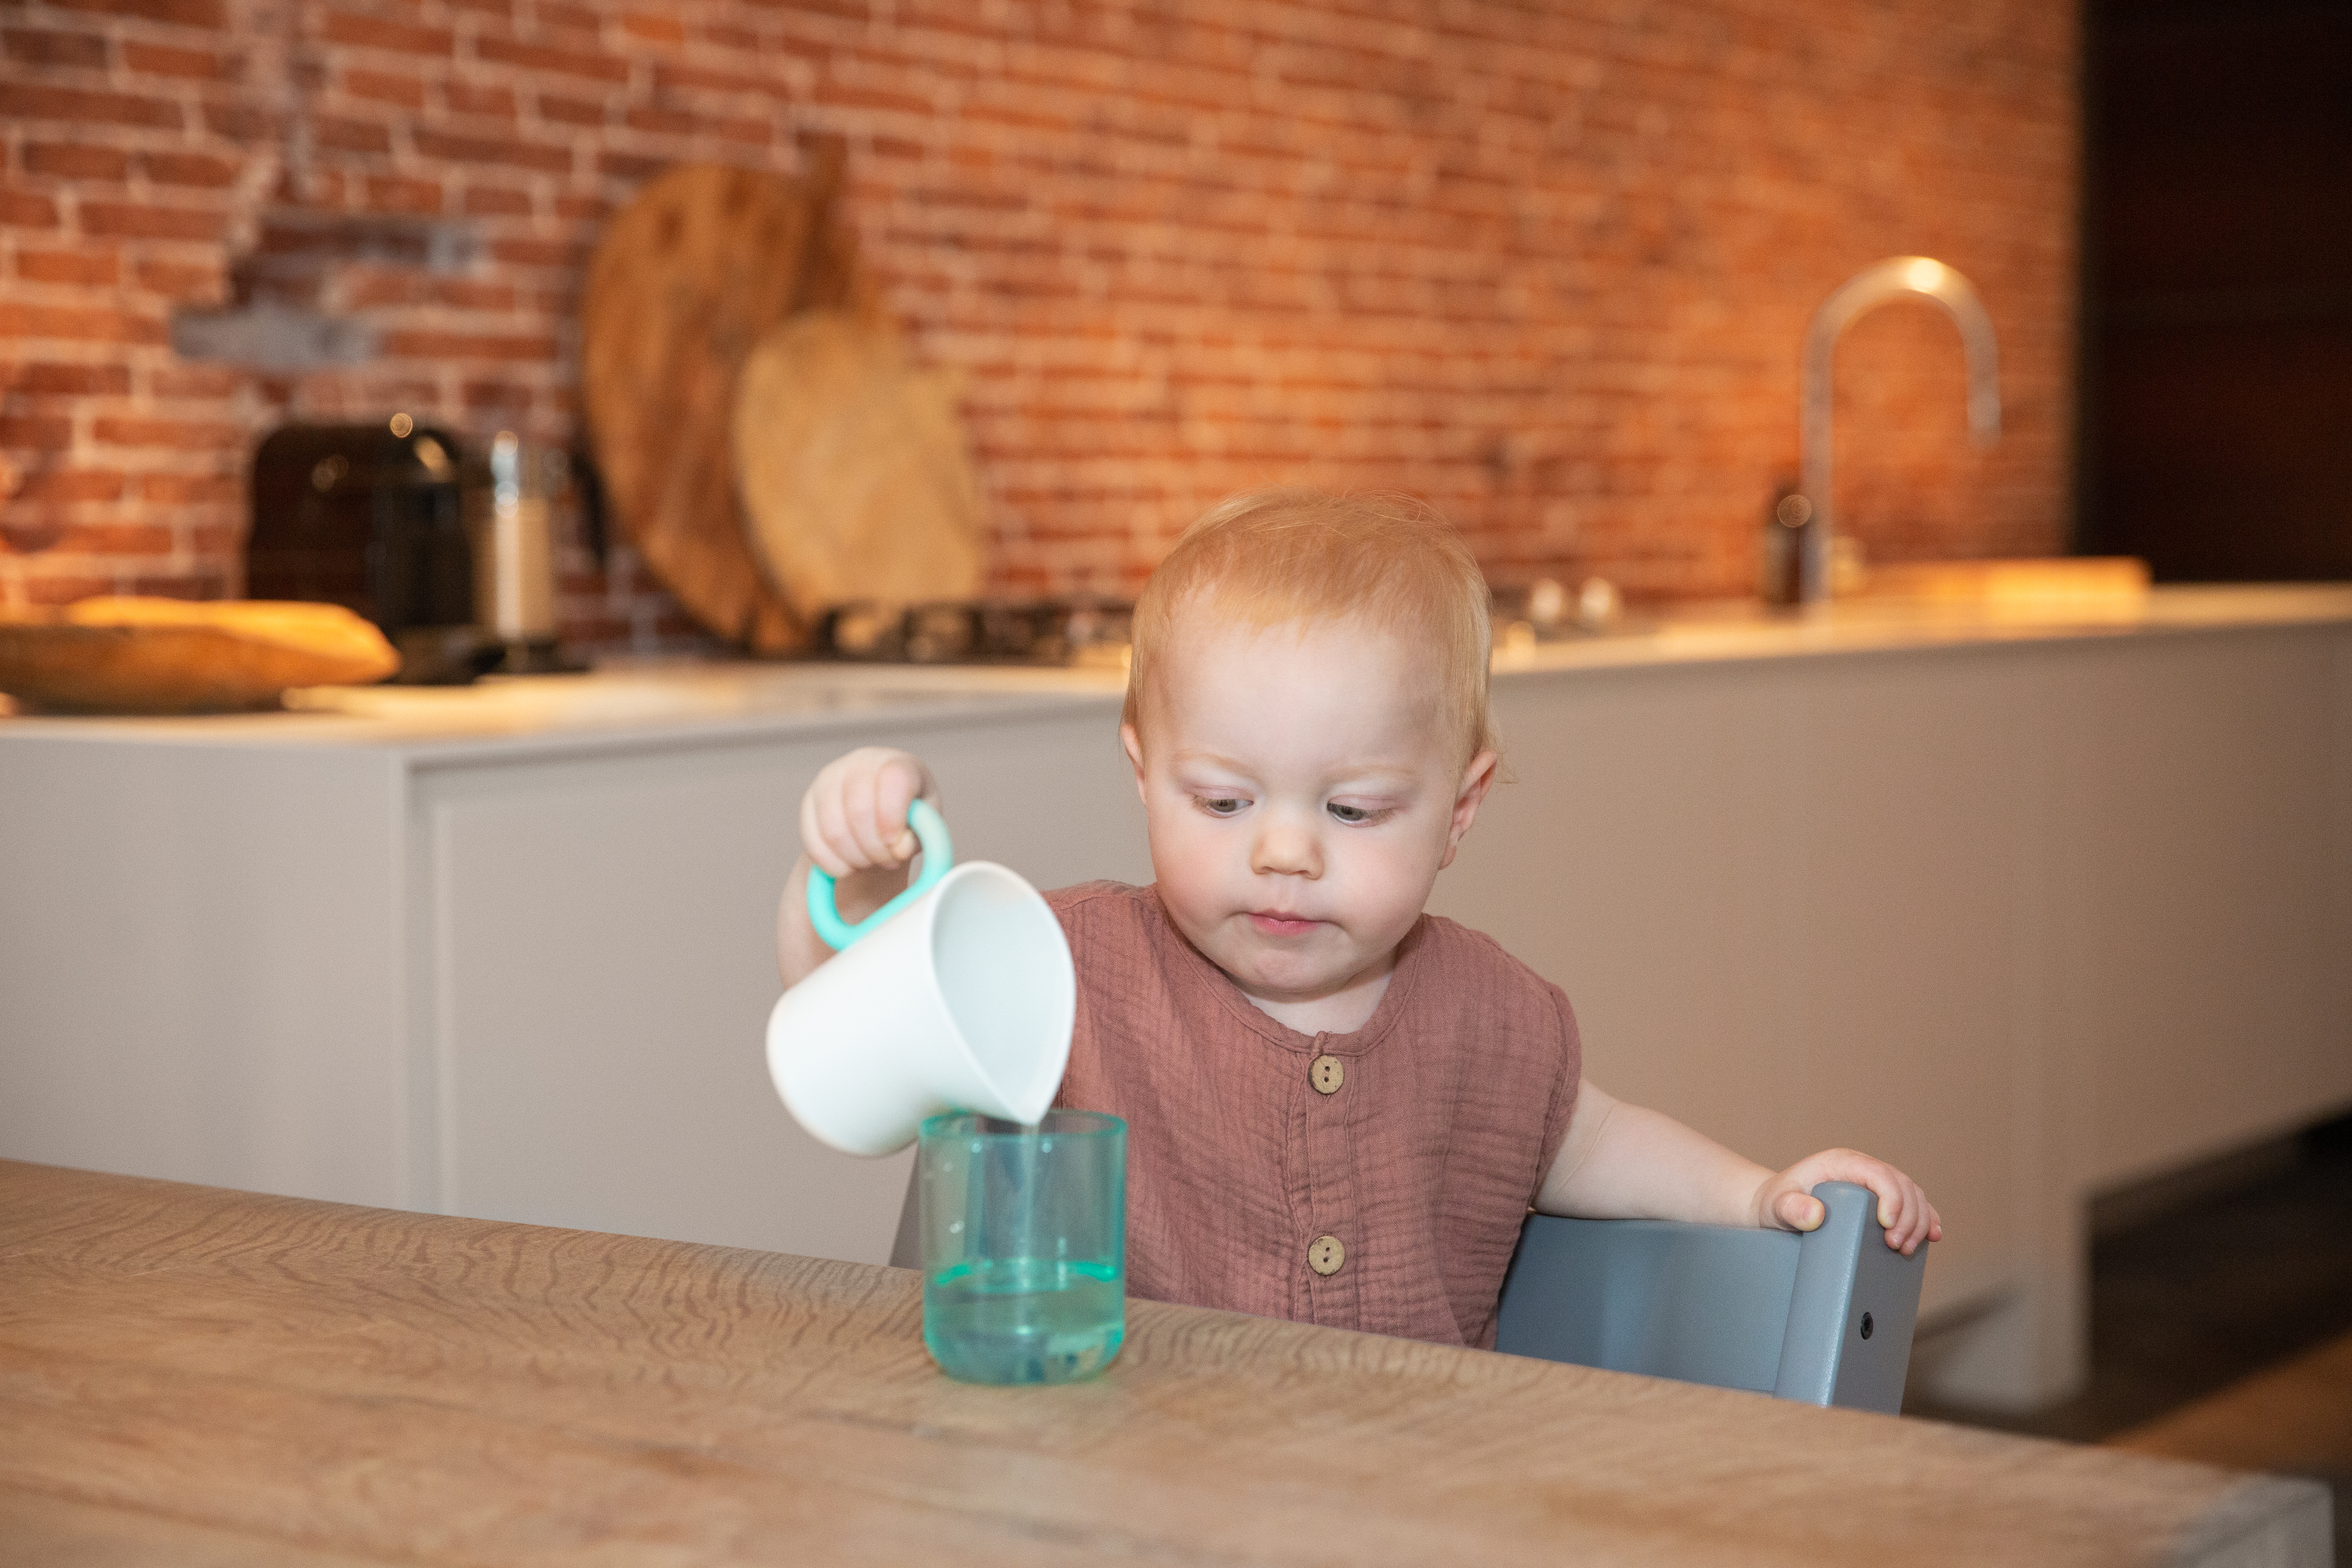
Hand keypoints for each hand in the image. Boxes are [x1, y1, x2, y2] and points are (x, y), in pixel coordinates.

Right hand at [799, 747, 934, 878]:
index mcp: (897, 764)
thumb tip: (900, 848)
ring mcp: (829, 780)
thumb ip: (921, 836)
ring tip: (869, 862)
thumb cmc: (908, 816)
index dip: (893, 817)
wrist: (879, 811)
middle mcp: (860, 764)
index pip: (892, 779)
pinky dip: (832, 863)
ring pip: (834, 829)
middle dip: (875, 848)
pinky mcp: (808, 802)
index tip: (895, 845)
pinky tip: (848, 867)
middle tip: (887, 861)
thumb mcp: (926, 825)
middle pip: (859, 809)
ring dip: (855, 858)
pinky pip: (813, 840)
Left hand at [1749, 1148, 1942, 1255]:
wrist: (1775, 1209)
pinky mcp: (1880, 1201)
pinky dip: (1926, 1219)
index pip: (1879, 1173)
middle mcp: (1862, 1170)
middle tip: (1896, 1247)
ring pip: (1913, 1196)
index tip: (1888, 1227)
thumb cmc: (1776, 1205)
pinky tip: (1931, 1237)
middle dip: (1908, 1217)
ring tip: (1906, 1249)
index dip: (1892, 1197)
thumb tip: (1816, 1215)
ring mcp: (1874, 1185)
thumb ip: (1791, 1209)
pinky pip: (1912, 1206)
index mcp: (1842, 1163)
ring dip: (1919, 1222)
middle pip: (1902, 1186)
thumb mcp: (1777, 1206)